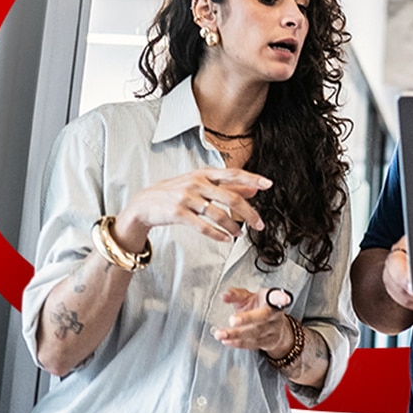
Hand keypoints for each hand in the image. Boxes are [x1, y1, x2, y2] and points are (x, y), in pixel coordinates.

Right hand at [115, 168, 271, 246]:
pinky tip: (226, 239)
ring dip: (233, 227)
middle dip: (249, 213)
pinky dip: (217, 234)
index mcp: (204, 173)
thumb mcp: (201, 184)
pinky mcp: (178, 213)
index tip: (268, 184)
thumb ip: (228, 186)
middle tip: (260, 224)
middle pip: (231, 198)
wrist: (144, 203)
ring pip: (218, 214)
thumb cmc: (176, 192)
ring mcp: (186, 198)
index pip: (233, 174)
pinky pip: (203, 226)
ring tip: (240, 234)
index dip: (251, 179)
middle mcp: (196, 183)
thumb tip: (254, 188)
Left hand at [212, 287, 293, 354]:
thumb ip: (236, 295)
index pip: (276, 297)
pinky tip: (227, 340)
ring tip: (220, 334)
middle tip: (232, 320)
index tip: (285, 299)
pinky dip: (238, 343)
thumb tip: (224, 295)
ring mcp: (273, 329)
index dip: (281, 298)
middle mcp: (275, 315)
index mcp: (271, 300)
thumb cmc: (259, 308)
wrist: (274, 327)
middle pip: (264, 316)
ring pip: (256, 332)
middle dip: (248, 318)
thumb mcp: (249, 298)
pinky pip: (253, 343)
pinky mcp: (269, 342)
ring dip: (236, 334)